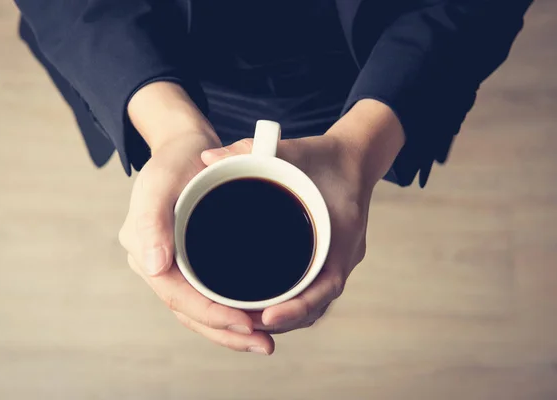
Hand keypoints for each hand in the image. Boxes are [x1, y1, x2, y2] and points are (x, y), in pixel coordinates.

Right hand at [120, 82, 274, 353]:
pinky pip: (206, 296)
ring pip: (199, 310)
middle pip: (189, 311)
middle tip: (264, 343)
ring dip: (229, 331)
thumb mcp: (160, 180)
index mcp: (144, 250)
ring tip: (264, 342)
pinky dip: (228, 312)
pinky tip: (254, 320)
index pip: (175, 295)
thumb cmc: (175, 159)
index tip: (246, 322)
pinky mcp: (190, 262)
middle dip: (225, 332)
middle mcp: (156, 263)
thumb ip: (151, 219)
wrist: (185, 146)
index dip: (210, 315)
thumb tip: (155, 267)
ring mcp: (173, 265)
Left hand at [200, 99, 404, 333]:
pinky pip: (312, 290)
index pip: (326, 283)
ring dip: (286, 318)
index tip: (268, 318)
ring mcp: (338, 259)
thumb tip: (206, 157)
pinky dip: (291, 304)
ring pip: (314, 302)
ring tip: (246, 322)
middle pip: (317, 304)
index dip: (298, 307)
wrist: (355, 156)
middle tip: (242, 325)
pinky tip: (262, 305)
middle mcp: (343, 254)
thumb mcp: (290, 148)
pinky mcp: (330, 259)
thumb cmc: (324, 155)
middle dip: (283, 321)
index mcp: (342, 233)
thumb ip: (249, 150)